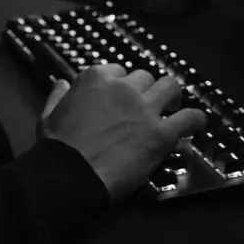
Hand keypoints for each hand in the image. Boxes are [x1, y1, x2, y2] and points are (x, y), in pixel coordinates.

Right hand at [38, 64, 206, 201]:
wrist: (71, 173)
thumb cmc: (57, 146)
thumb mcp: (48, 115)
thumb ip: (57, 96)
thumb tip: (61, 83)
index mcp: (95, 78)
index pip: (118, 70)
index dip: (121, 86)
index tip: (120, 101)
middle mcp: (123, 87)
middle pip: (145, 77)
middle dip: (145, 91)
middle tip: (144, 109)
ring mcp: (144, 108)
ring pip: (170, 87)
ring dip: (171, 97)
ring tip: (170, 111)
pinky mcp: (161, 133)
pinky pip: (190, 118)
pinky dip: (195, 120)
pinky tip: (194, 125)